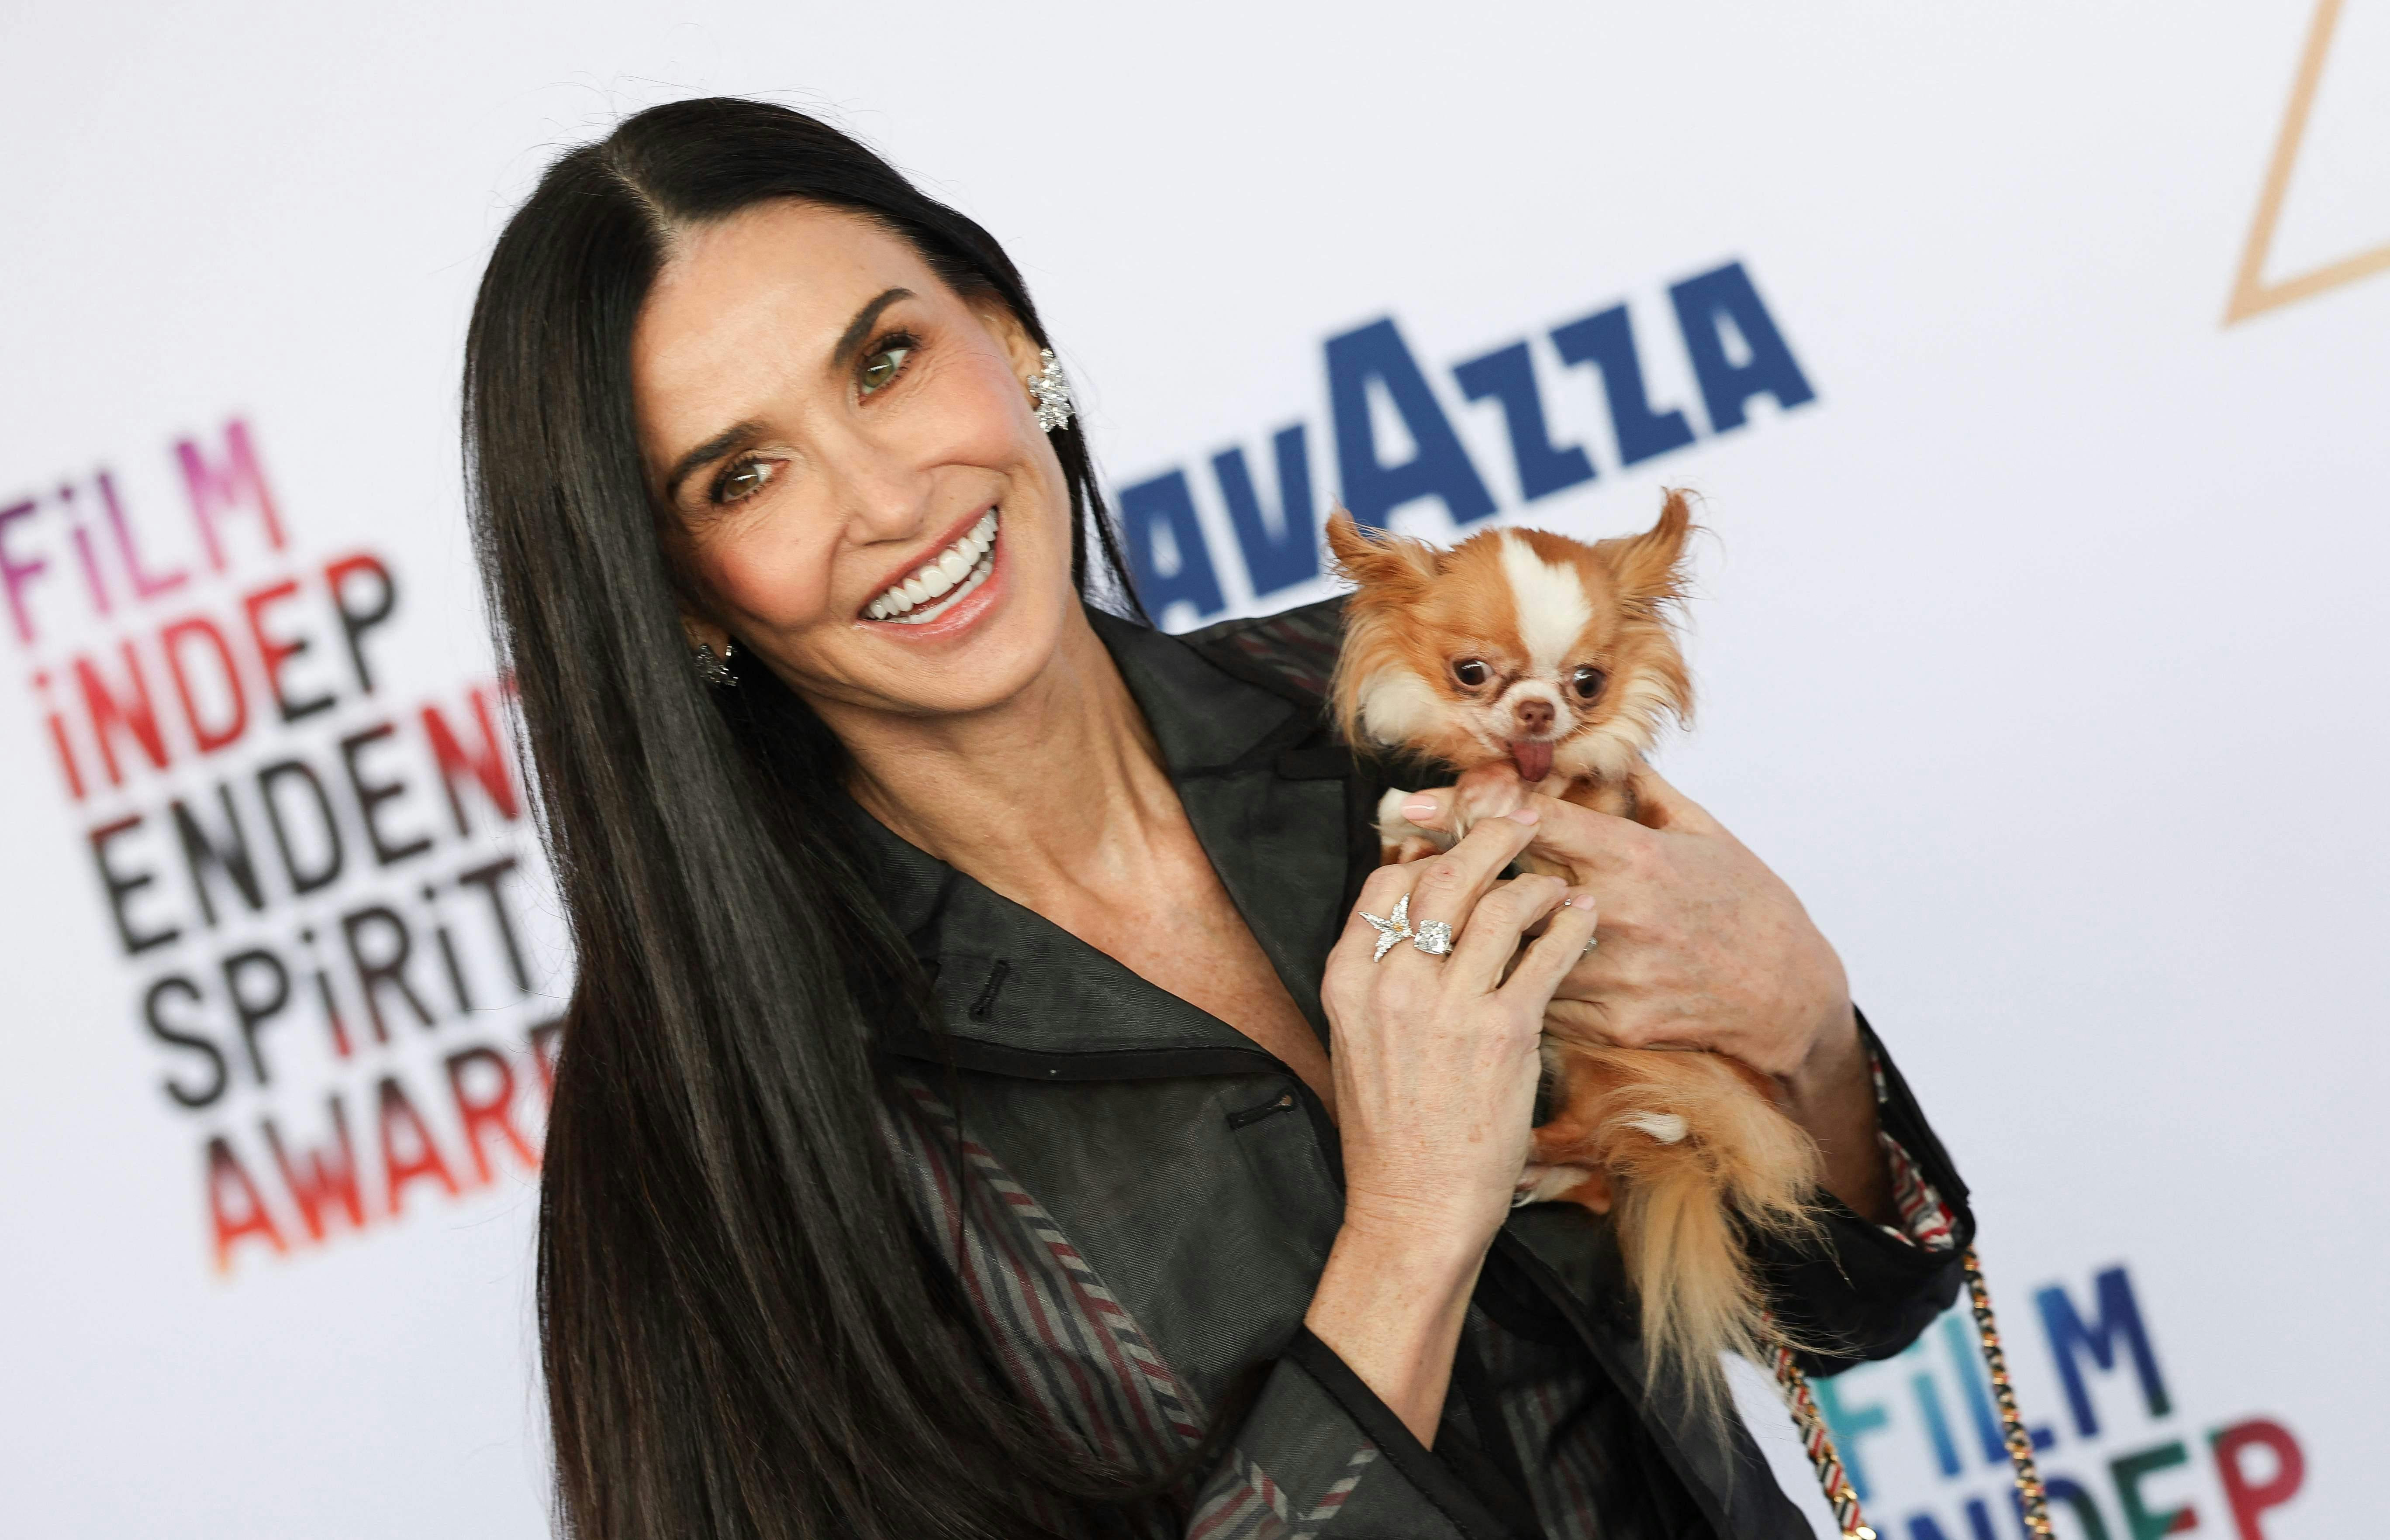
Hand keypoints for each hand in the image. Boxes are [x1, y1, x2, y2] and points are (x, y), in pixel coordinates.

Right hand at [1304, 805, 1599, 1442]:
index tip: (1461, 838)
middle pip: (1444, 876)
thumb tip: (1413, 915)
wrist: (1413, 1208)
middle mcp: (1392, 984)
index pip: (1387, 883)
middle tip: (1523, 820)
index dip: (1429, 851)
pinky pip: (1545, 956)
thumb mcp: (1358, 1041)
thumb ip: (1379, 976)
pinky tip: (1582, 921)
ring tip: (1561, 883)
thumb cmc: (1390, 1131)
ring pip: (1499, 906)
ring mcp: (1448, 1007)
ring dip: (1538, 884)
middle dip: (1489, 837)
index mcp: (1348, 980)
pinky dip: (1569, 928)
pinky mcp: (1504, 1033)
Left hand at [1399, 767, 1892, 1221]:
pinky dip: (1509, 981)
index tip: (1413, 806)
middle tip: (1403, 860)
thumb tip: (1597, 748)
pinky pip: (1538, 1000)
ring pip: (1513, 950)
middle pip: (1507, 888)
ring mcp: (1613, 975)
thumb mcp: (1703, 833)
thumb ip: (1642, 790)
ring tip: (1430, 918)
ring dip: (1472, 934)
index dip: (1467, 811)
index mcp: (1634, 860)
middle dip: (1450, 874)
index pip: (1534, 826)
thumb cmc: (1749, 906)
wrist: (1789, 996)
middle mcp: (1617, 916)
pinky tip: (1483, 971)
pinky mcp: (1613, 1022)